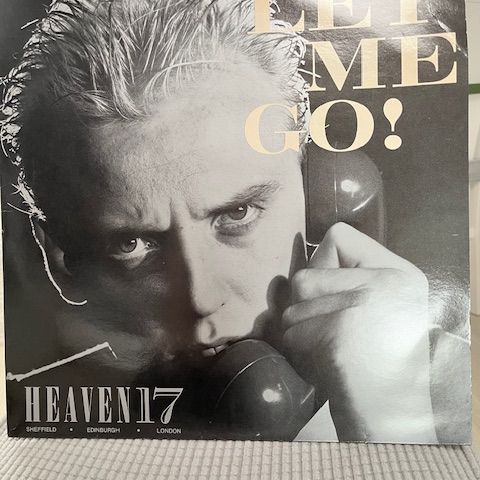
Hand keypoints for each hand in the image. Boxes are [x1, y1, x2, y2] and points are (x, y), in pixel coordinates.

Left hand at [282, 223, 436, 442]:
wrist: (394, 420)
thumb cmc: (381, 365)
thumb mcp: (381, 309)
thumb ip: (349, 280)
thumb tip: (297, 273)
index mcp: (399, 273)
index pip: (338, 237)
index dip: (322, 263)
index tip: (329, 294)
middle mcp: (387, 282)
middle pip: (305, 275)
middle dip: (305, 307)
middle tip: (330, 333)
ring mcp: (364, 305)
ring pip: (292, 305)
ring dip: (299, 332)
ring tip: (329, 350)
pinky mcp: (340, 333)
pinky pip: (291, 332)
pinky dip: (300, 352)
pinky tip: (325, 366)